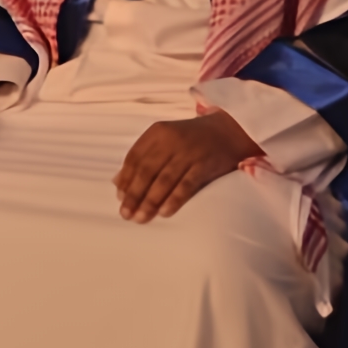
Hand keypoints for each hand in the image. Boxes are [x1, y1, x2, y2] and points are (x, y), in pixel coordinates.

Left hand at [113, 111, 259, 222]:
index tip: (120, 198)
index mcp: (157, 133)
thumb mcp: (165, 140)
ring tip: (141, 218)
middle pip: (146, 170)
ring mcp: (188, 152)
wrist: (229, 130)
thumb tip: (118, 182)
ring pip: (164, 180)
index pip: (134, 158)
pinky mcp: (205, 164)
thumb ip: (143, 157)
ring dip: (150, 201)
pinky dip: (174, 199)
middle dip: (134, 194)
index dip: (126, 179)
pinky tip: (164, 212)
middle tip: (126, 214)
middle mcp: (171, 140)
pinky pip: (186, 185)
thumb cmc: (191, 139)